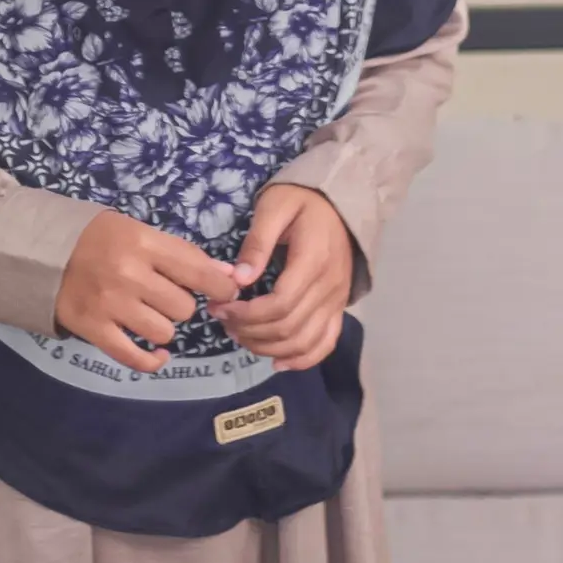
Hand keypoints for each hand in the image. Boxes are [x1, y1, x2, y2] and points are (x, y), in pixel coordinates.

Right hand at [54, 211, 241, 372]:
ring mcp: (111, 304)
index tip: (225, 291)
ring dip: (163, 327)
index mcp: (142, 242)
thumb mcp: (140, 232)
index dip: (221, 285)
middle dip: (180, 303)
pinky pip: (136, 357)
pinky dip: (152, 360)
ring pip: (164, 332)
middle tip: (163, 295)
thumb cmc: (100, 238)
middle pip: (183, 306)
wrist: (44, 253)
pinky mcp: (94, 329)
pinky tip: (158, 353)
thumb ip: (182, 254)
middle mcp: (129, 274)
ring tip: (149, 314)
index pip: (197, 271)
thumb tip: (228, 276)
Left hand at [210, 183, 352, 371]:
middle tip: (222, 319)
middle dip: (249, 331)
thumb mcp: (274, 207)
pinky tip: (277, 362)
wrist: (342, 201)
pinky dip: (302, 359)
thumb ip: (257, 243)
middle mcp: (329, 287)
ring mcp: (337, 300)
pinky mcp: (339, 307)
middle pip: (288, 327)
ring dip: (269, 347)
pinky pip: (325, 343)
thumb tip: (239, 279)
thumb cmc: (302, 200)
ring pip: (304, 342)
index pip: (279, 304)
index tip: (220, 307)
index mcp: (313, 261)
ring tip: (240, 335)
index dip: (246, 314)